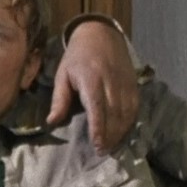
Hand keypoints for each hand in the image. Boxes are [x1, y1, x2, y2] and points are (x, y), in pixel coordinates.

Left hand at [47, 20, 138, 153]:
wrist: (100, 34)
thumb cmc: (77, 56)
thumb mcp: (62, 75)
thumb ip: (59, 99)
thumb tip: (52, 122)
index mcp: (91, 79)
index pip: (97, 108)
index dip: (99, 129)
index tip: (97, 145)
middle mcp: (111, 82)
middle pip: (114, 114)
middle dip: (110, 135)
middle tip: (103, 151)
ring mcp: (124, 83)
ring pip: (126, 112)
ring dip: (120, 131)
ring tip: (112, 146)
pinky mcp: (133, 84)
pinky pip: (134, 106)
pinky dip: (130, 121)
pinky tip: (122, 132)